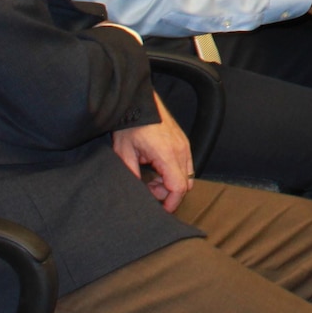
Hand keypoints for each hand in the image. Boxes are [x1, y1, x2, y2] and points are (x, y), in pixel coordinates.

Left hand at [111, 93, 193, 211]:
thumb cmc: (131, 126)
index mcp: (167, 154)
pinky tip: (157, 169)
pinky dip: (174, 173)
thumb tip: (135, 194)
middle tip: (149, 190)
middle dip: (169, 193)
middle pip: (186, 184)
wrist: (139, 102)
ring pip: (188, 175)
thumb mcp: (123, 152)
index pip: (178, 187)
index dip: (172, 203)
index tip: (162, 210)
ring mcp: (185, 145)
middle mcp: (181, 150)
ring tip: (150, 179)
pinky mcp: (184, 142)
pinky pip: (187, 165)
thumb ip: (131, 174)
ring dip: (171, 183)